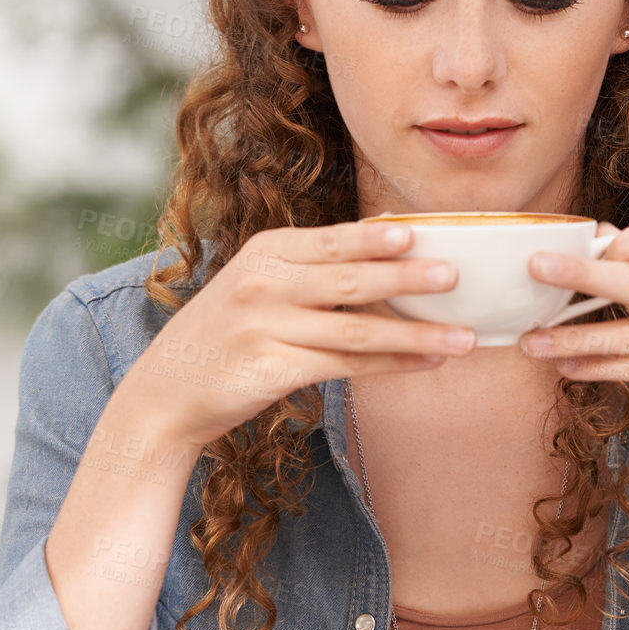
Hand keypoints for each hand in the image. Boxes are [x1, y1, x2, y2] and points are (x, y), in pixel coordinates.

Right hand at [120, 219, 474, 449]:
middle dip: (408, 278)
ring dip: (416, 333)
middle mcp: (264, 284)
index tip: (422, 234)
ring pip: (357, 327)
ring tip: (463, 336)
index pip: (332, 241)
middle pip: (350, 279)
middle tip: (456, 276)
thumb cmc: (222, 341)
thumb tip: (382, 263)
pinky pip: (346, 366)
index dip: (378, 239)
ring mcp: (267, 328)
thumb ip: (305, 274)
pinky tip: (425, 363)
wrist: (165, 395)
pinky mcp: (273, 371)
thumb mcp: (254, 289)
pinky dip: (391, 363)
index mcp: (264, 253)